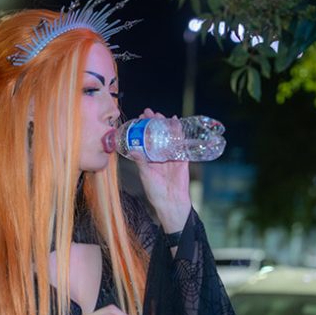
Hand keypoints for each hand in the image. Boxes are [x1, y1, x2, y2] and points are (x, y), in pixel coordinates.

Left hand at [132, 108, 191, 232]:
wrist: (172, 202)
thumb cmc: (155, 191)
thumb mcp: (145, 174)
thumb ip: (140, 161)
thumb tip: (133, 149)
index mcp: (150, 158)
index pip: (146, 138)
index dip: (143, 128)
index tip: (139, 118)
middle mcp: (161, 154)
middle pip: (158, 134)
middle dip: (154, 122)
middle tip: (149, 112)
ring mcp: (172, 155)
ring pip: (169, 136)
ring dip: (165, 124)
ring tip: (160, 114)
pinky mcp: (182, 158)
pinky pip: (181, 143)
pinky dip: (179, 132)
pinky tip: (176, 122)